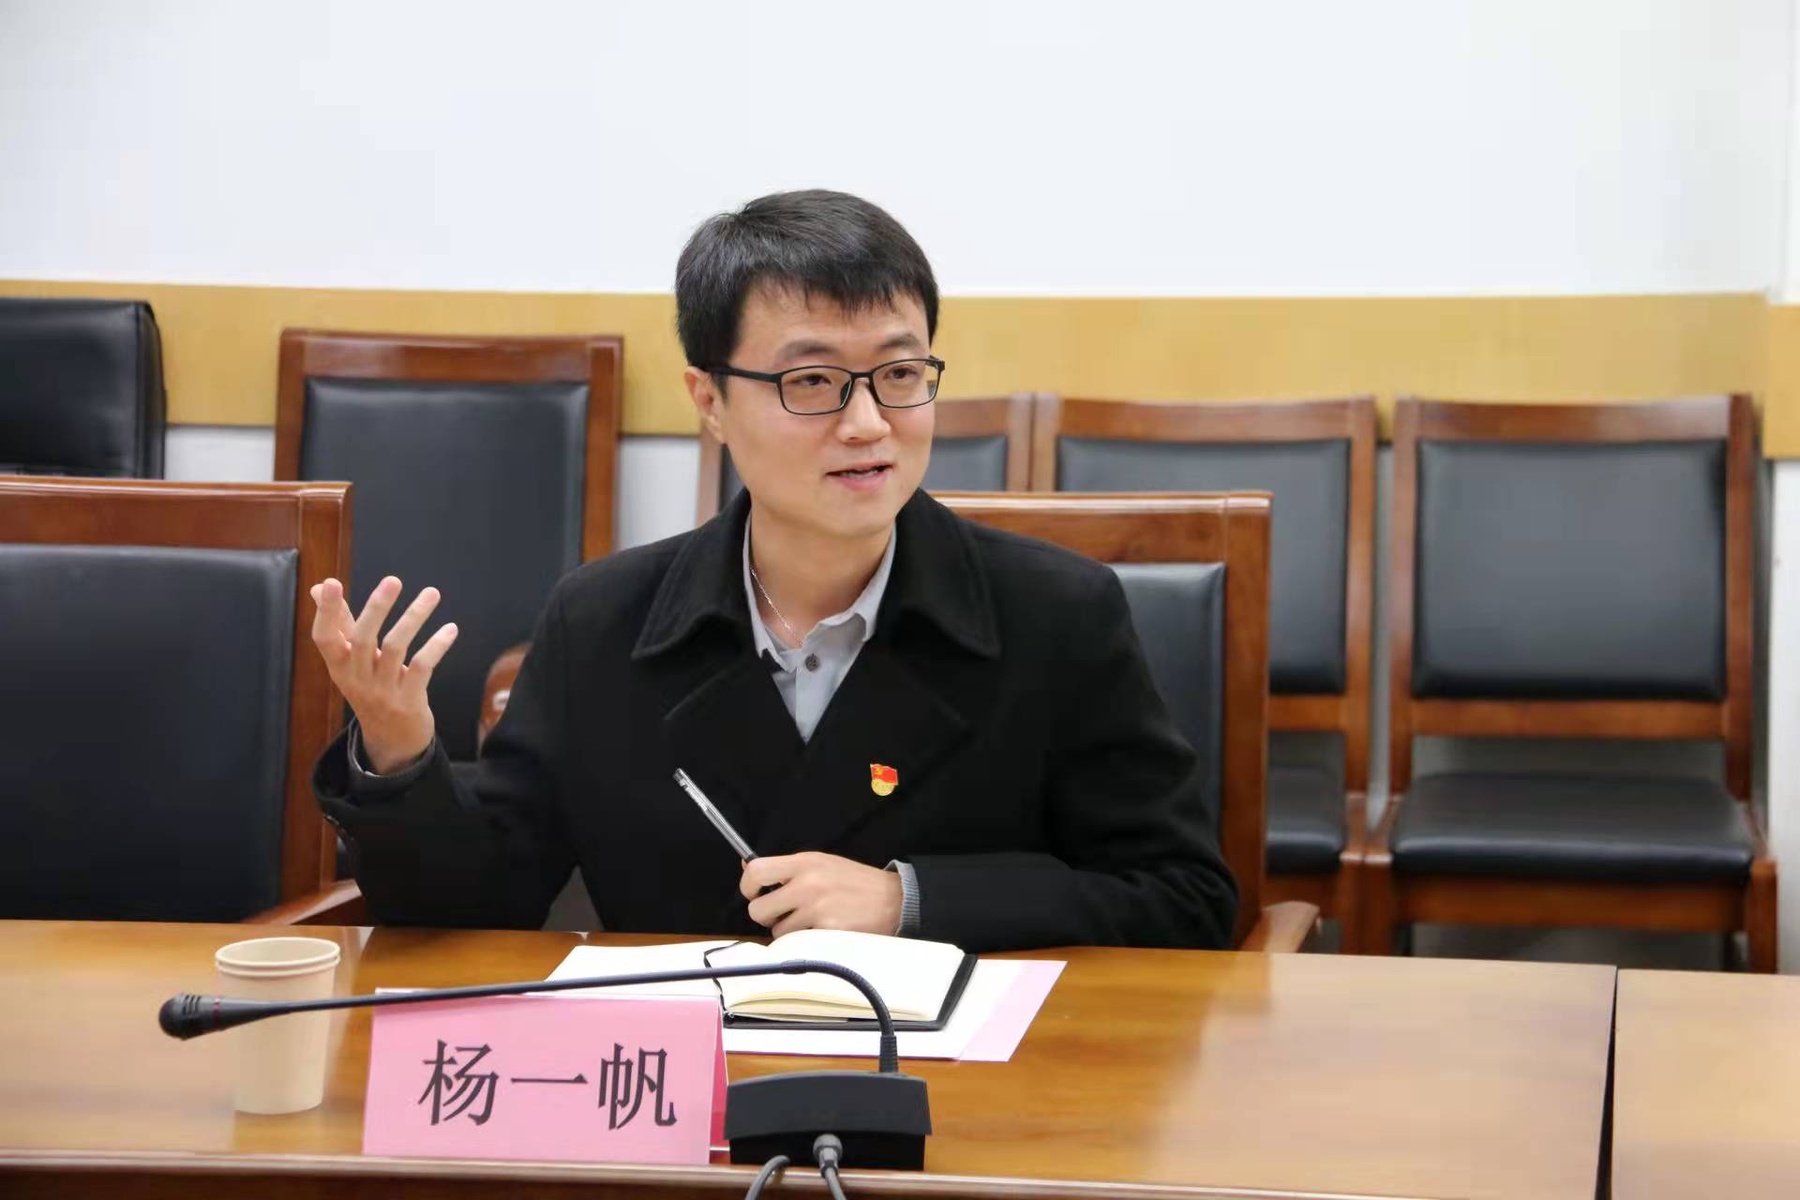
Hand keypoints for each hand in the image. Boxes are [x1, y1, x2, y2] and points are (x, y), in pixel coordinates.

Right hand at [309, 576, 457, 773]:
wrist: (392, 740)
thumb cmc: (371, 688)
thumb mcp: (351, 661)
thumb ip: (340, 624)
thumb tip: (320, 586)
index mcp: (338, 666)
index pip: (323, 638)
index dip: (326, 611)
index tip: (331, 582)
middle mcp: (356, 678)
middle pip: (362, 639)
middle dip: (377, 608)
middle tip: (393, 580)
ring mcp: (382, 691)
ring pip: (395, 648)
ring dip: (414, 618)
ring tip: (432, 593)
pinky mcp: (408, 700)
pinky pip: (422, 668)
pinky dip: (436, 646)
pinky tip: (450, 629)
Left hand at [740, 853, 902, 937]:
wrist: (892, 899)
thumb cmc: (853, 881)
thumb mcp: (821, 863)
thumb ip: (787, 869)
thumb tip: (748, 868)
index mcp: (804, 863)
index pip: (757, 871)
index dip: (747, 887)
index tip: (754, 894)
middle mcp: (807, 884)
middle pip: (758, 909)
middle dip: (766, 916)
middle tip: (782, 914)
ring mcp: (817, 910)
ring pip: (777, 931)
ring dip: (788, 931)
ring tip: (809, 922)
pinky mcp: (827, 932)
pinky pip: (798, 943)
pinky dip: (805, 941)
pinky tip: (822, 931)